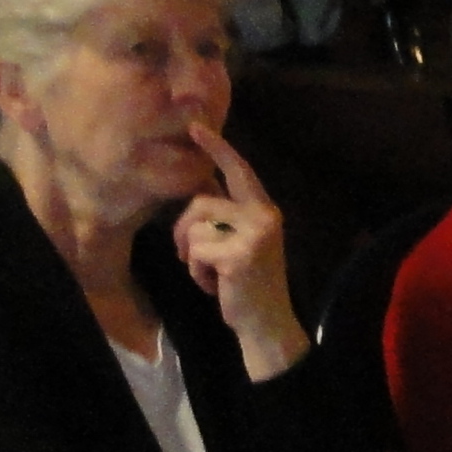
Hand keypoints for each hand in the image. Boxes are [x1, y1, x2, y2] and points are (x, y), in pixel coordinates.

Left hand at [174, 126, 307, 377]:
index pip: (239, 171)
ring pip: (196, 226)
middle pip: (202, 201)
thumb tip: (201, 185)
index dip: (217, 148)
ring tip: (210, 274)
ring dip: (192, 255)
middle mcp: (264, 216)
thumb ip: (226, 215)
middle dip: (184, 228)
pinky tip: (215, 285)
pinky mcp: (240, 255)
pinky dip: (197, 273)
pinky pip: (197, 251)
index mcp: (264, 210)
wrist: (267, 324)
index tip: (196, 127)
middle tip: (188, 255)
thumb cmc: (248, 284)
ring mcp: (254, 235)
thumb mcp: (240, 242)